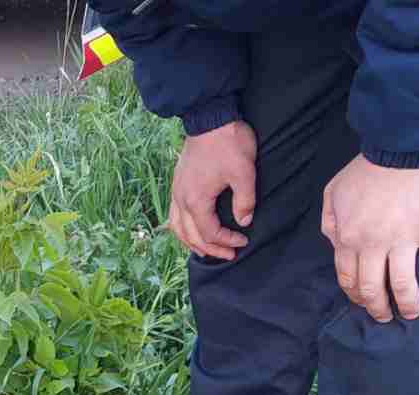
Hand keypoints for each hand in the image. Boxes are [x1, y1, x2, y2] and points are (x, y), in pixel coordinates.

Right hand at [168, 121, 257, 260]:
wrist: (209, 116)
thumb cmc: (227, 143)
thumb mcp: (243, 171)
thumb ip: (244, 200)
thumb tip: (244, 221)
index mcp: (196, 200)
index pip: (210, 232)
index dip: (227, 241)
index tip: (243, 240)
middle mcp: (181, 200)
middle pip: (191, 236)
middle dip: (211, 249)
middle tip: (229, 254)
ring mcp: (176, 192)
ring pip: (178, 229)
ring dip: (191, 243)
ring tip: (205, 250)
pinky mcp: (177, 184)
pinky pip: (174, 215)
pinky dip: (182, 229)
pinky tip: (191, 229)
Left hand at [321, 155, 418, 321]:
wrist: (405, 144)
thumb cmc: (367, 167)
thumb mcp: (334, 193)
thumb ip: (330, 222)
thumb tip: (335, 244)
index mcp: (349, 239)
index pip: (348, 279)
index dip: (355, 295)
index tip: (364, 302)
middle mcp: (374, 245)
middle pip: (373, 289)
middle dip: (378, 309)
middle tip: (385, 317)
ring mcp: (405, 239)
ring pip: (404, 285)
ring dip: (409, 304)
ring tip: (413, 313)